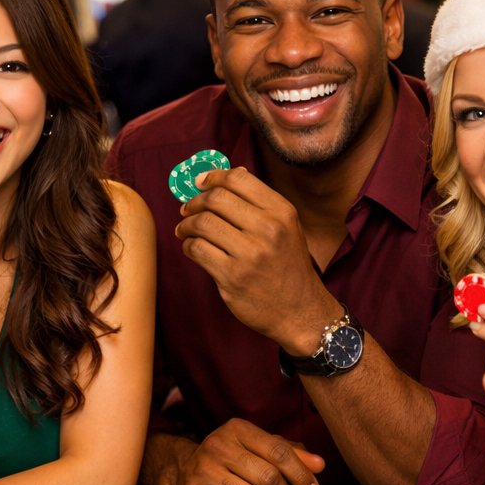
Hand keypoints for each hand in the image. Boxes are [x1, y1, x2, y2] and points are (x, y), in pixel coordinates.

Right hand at [169, 419, 325, 484]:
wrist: (184, 471)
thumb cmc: (231, 459)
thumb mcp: (258, 448)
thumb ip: (291, 454)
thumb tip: (319, 465)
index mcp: (237, 429)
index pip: (278, 451)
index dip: (301, 473)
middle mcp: (217, 446)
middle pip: (269, 478)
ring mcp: (204, 472)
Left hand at [176, 168, 339, 352]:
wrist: (300, 311)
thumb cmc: (288, 266)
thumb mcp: (287, 228)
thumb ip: (261, 202)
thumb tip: (229, 174)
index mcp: (281, 212)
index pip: (238, 179)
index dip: (212, 177)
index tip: (200, 183)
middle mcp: (268, 229)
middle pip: (216, 198)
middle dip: (194, 202)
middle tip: (187, 210)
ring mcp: (250, 254)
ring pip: (202, 223)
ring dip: (186, 224)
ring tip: (184, 230)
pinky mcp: (232, 277)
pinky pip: (197, 250)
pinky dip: (188, 246)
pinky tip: (192, 248)